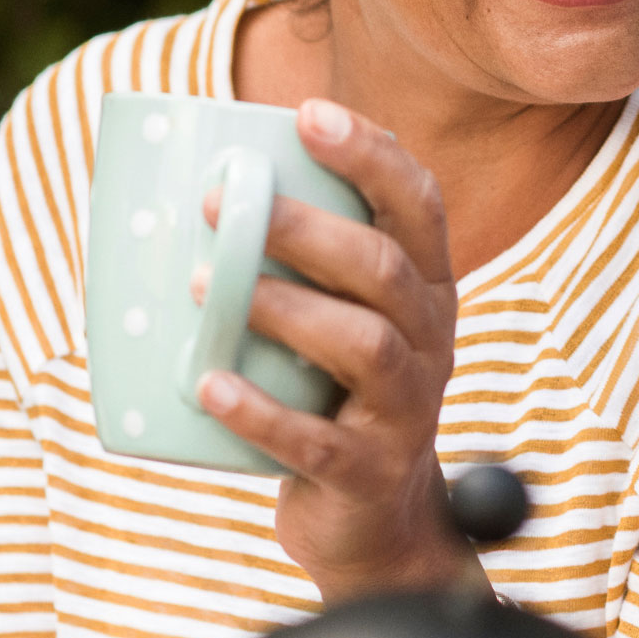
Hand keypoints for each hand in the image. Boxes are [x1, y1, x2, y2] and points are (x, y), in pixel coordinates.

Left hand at [194, 98, 472, 602]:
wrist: (375, 524)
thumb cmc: (336, 394)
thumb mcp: (344, 318)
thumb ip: (307, 261)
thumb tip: (208, 187)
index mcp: (428, 287)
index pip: (418, 203)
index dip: (370, 154)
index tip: (307, 113)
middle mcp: (432, 338)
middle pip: (384, 267)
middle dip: (306, 227)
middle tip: (225, 202)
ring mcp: (408, 409)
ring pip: (364, 344)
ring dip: (285, 308)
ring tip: (206, 290)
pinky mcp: (370, 474)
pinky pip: (318, 442)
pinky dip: (261, 412)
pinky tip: (210, 386)